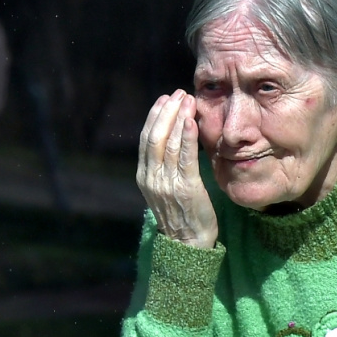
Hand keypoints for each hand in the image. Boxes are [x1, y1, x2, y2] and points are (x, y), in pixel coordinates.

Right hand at [137, 89, 218, 248]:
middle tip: (178, 93)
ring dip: (178, 118)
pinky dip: (188, 137)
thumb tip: (172, 139)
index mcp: (144, 177)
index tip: (165, 99)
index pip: (146, 139)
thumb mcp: (166, 188)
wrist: (189, 243)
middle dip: (166, 111)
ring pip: (169, 144)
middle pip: (155, 137)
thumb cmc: (182, 213)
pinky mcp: (186, 188)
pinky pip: (186, 158)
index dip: (155, 116)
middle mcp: (151, 178)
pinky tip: (191, 120)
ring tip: (187, 100)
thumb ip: (165, 167)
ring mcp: (167, 184)